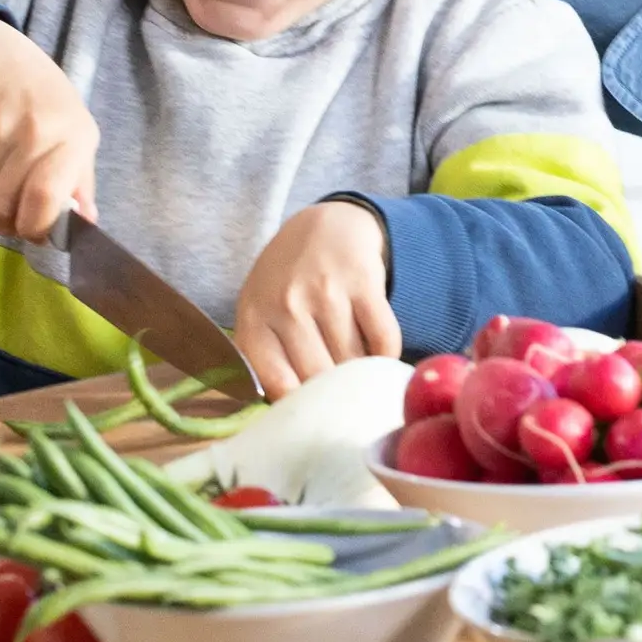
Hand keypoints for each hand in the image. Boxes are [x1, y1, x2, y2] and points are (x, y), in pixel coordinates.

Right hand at [0, 16, 99, 242]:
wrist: (2, 61)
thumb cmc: (47, 106)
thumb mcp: (78, 136)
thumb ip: (80, 183)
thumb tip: (85, 224)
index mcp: (72, 139)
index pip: (44, 197)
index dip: (34, 227)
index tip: (31, 233)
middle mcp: (34, 131)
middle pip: (3, 204)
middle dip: (3, 223)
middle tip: (7, 217)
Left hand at [232, 201, 400, 395]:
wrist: (326, 225)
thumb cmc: (287, 280)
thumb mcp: (259, 312)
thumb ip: (263, 359)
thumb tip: (288, 414)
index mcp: (255, 318)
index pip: (277, 385)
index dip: (300, 408)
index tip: (313, 416)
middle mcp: (288, 305)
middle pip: (319, 377)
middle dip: (333, 395)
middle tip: (343, 401)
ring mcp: (327, 292)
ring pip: (353, 361)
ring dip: (361, 376)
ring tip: (360, 378)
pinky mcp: (364, 283)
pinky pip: (384, 339)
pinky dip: (386, 356)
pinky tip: (378, 357)